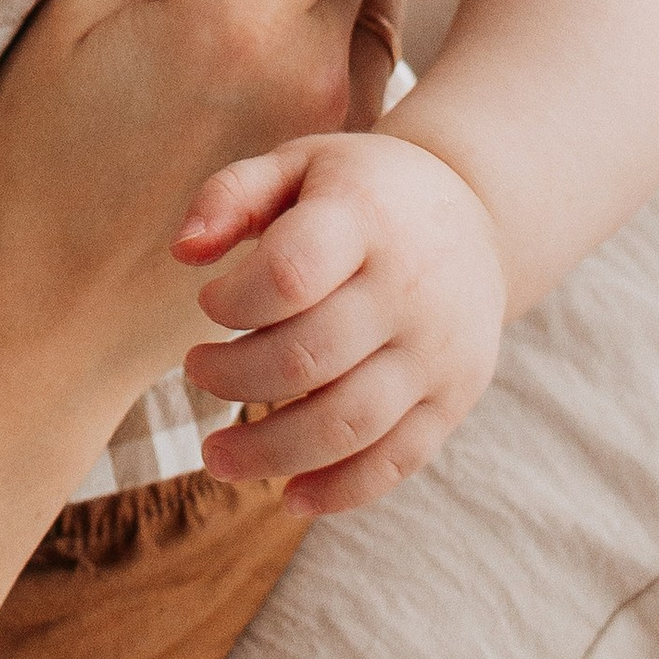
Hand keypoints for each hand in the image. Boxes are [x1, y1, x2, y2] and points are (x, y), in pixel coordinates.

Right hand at [0, 0, 389, 468]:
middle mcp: (312, 74)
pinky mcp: (333, 175)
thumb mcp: (84, 9)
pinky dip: (335, 33)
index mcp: (239, 19)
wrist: (37, 316)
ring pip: (374, 5)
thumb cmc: (32, 150)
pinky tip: (268, 38)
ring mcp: (334, 132)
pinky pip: (366, 69)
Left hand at [176, 127, 506, 517]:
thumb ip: (231, 195)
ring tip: (215, 456)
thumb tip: (181, 253)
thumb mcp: (297, 164)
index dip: (233, 301)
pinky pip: (399, 460)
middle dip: (233, 378)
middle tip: (197, 371)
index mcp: (363, 218)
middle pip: (309, 358)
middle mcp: (409, 288)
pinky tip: (289, 494)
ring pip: (349, 423)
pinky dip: (341, 490)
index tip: (208, 304)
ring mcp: (438, 350)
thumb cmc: (362, 191)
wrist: (477, 214)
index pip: (290, 273)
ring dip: (271, 452)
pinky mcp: (455, 398)